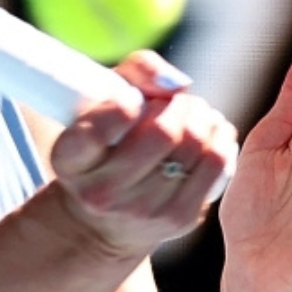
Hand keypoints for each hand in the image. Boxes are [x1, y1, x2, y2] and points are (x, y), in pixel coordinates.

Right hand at [48, 51, 238, 259]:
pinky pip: (217, 165)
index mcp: (70, 159)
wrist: (106, 215)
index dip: (124, 104)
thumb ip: (134, 72)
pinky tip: (211, 130)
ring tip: (194, 113)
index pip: (98, 130)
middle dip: (179, 105)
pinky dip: (220, 137)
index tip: (132, 98)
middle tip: (176, 101)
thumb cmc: (107, 140)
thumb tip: (176, 84)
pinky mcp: (178, 219)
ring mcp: (142, 210)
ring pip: (195, 147)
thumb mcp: (101, 101)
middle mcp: (101, 192)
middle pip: (162, 133)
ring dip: (203, 117)